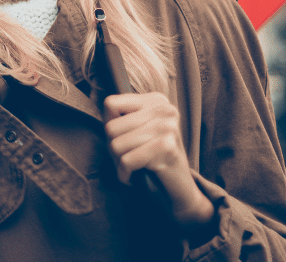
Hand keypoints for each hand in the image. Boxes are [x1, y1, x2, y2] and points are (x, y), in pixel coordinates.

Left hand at [104, 92, 214, 227]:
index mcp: (156, 100)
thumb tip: (105, 107)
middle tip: (128, 156)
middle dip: (113, 148)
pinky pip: (127, 161)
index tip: (122, 137)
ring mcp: (168, 127)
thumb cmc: (151, 156)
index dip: (109, 124)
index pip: (110, 103)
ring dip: (119, 163)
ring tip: (132, 165)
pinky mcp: (167, 148)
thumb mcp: (136, 129)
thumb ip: (120, 115)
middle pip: (111, 127)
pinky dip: (125, 174)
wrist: (179, 185)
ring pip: (116, 145)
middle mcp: (164, 109)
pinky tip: (135, 176)